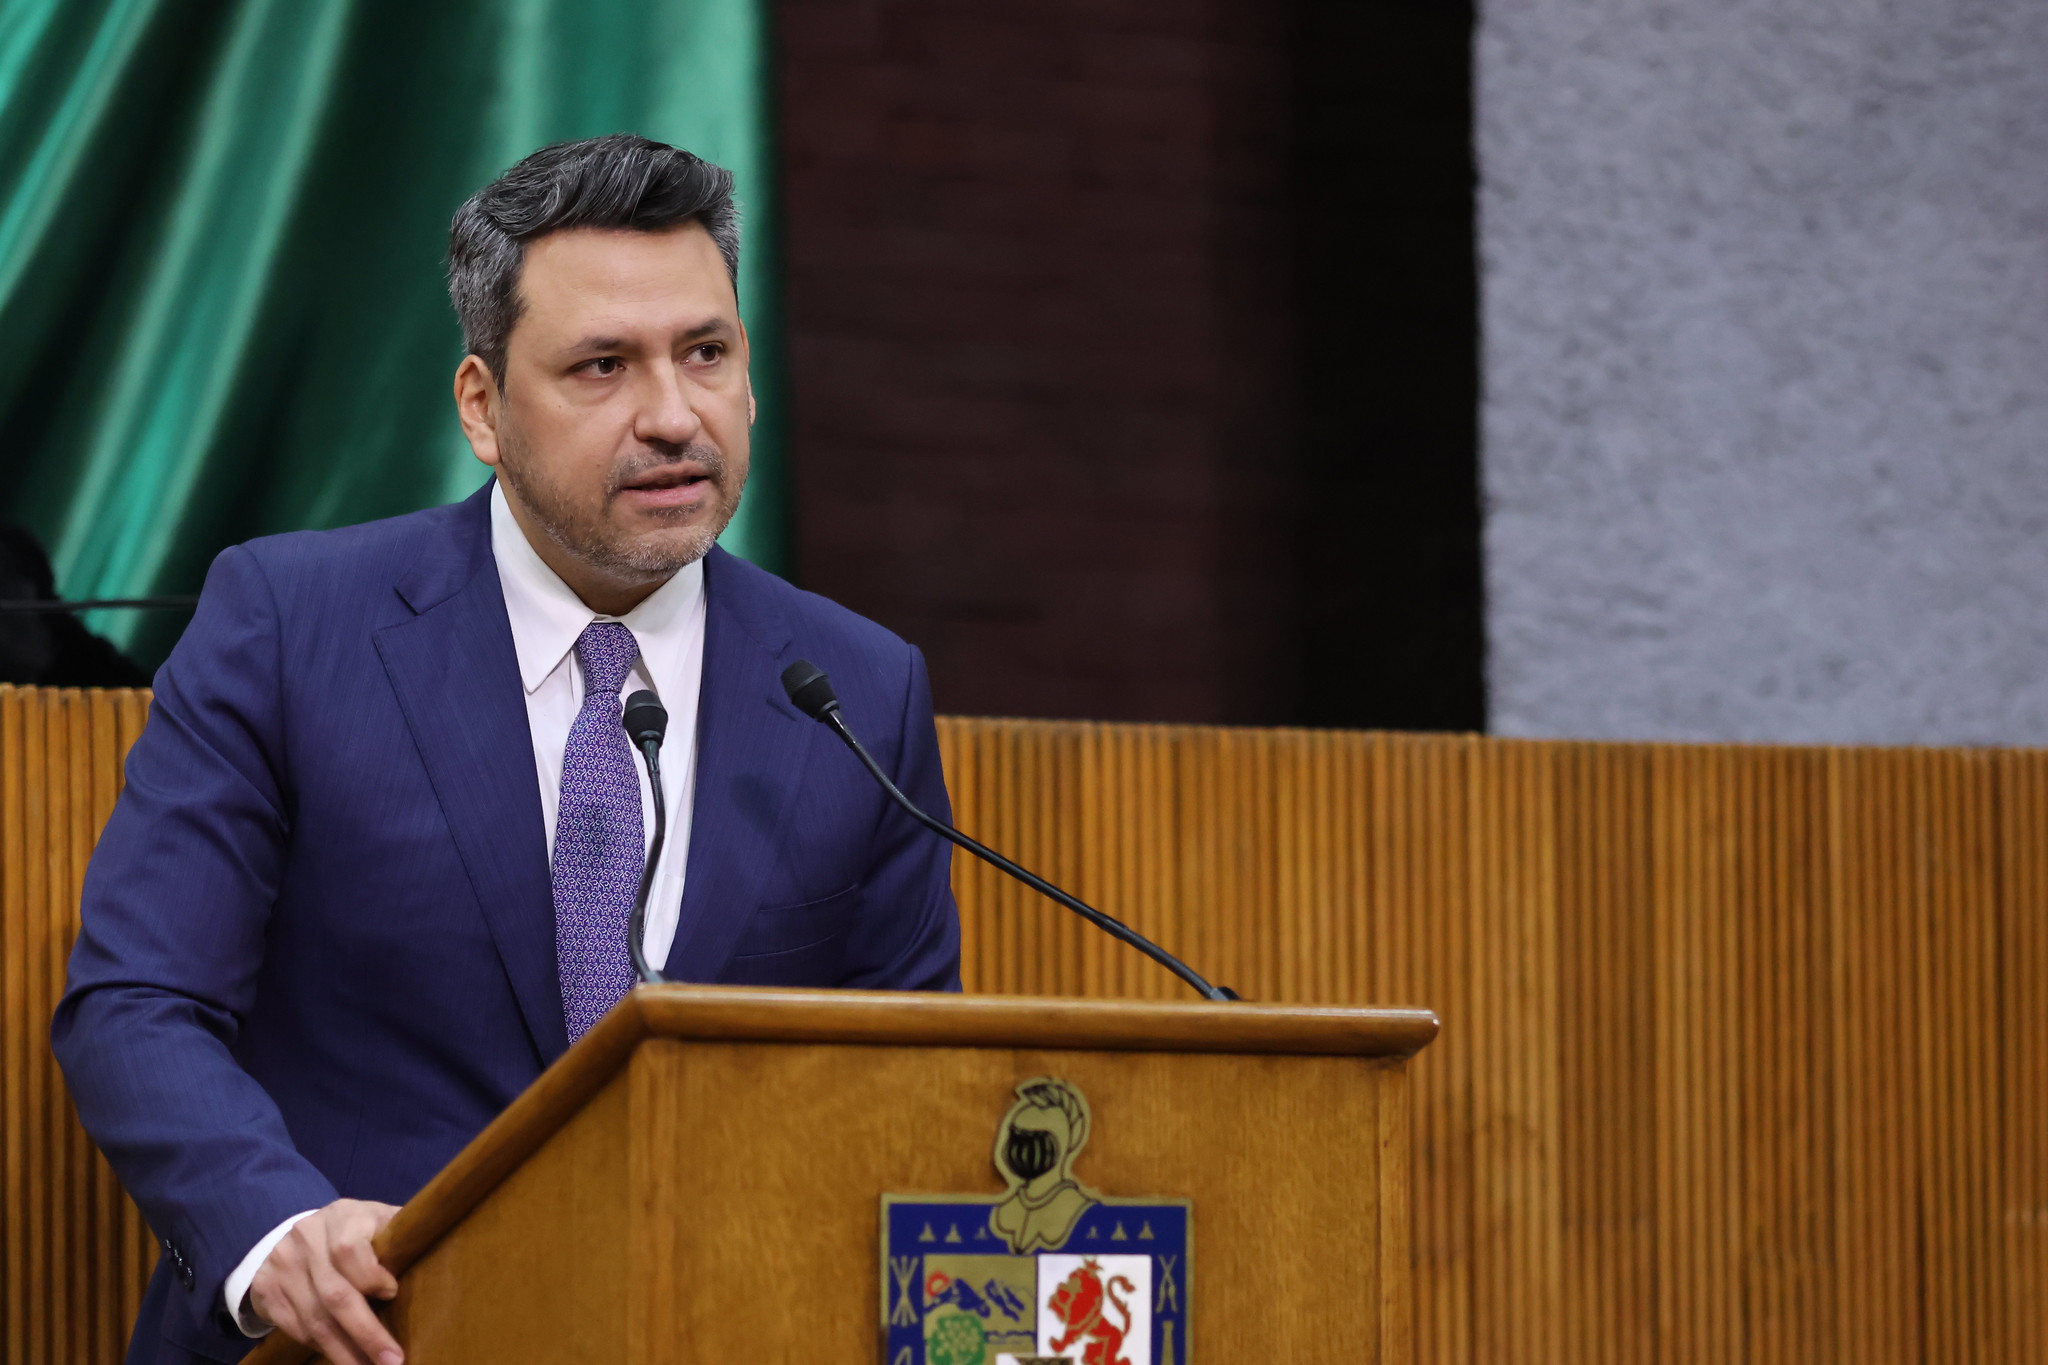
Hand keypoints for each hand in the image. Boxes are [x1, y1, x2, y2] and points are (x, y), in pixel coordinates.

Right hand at [248, 1198, 403, 1364]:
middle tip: (392, 1361)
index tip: (393, 1294)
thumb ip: (399, 1239)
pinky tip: (344, 1357)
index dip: (371, 1277)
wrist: (297, 1233)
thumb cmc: (358, 1231)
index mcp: (343, 1215)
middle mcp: (307, 1236)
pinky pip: (296, 1329)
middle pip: (335, 1294)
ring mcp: (282, 1263)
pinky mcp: (266, 1289)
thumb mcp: (379, 1221)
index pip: (350, 1249)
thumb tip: (442, 1260)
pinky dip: (323, 1348)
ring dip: (345, 1352)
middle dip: (366, 1334)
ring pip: (315, 1319)